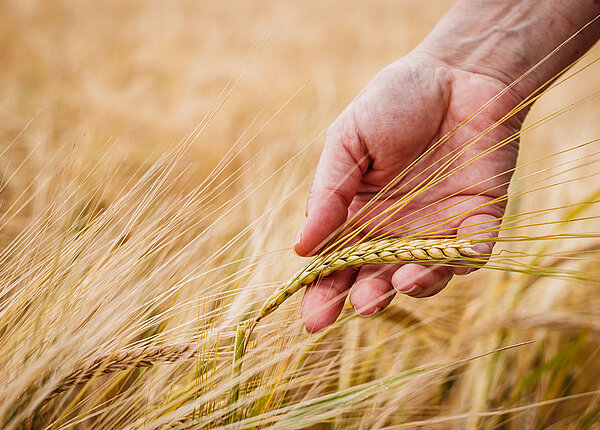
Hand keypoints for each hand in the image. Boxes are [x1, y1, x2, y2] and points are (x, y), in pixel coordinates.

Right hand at [294, 52, 523, 332]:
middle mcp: (395, 230)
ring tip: (402, 283)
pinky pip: (472, 250)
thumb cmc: (395, 101)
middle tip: (361, 305)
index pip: (337, 263)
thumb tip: (301, 249)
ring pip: (426, 274)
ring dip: (415, 285)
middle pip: (377, 278)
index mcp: (359, 213)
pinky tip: (452, 256)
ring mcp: (437, 227)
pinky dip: (464, 259)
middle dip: (367, 298)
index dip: (324, 293)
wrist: (456, 71)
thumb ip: (328, 193)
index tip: (313, 319)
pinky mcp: (478, 218)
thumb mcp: (347, 141)